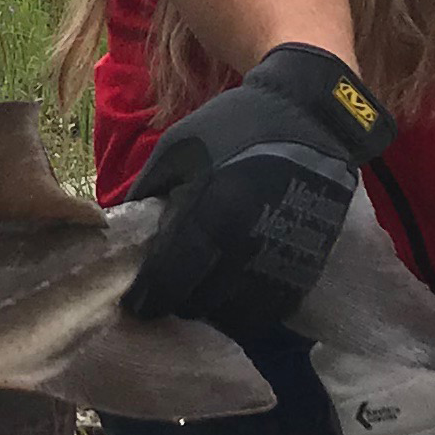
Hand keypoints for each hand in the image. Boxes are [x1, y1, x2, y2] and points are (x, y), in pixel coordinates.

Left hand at [117, 43, 393, 333]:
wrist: (311, 119)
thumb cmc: (236, 127)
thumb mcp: (178, 148)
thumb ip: (148, 193)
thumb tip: (123, 235)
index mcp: (210, 215)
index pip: (169, 280)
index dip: (147, 299)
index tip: (135, 304)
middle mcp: (244, 247)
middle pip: (198, 303)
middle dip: (178, 300)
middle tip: (171, 287)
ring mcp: (278, 262)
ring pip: (233, 315)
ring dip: (213, 307)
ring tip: (203, 288)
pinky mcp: (305, 269)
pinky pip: (268, 312)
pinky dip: (246, 308)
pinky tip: (236, 287)